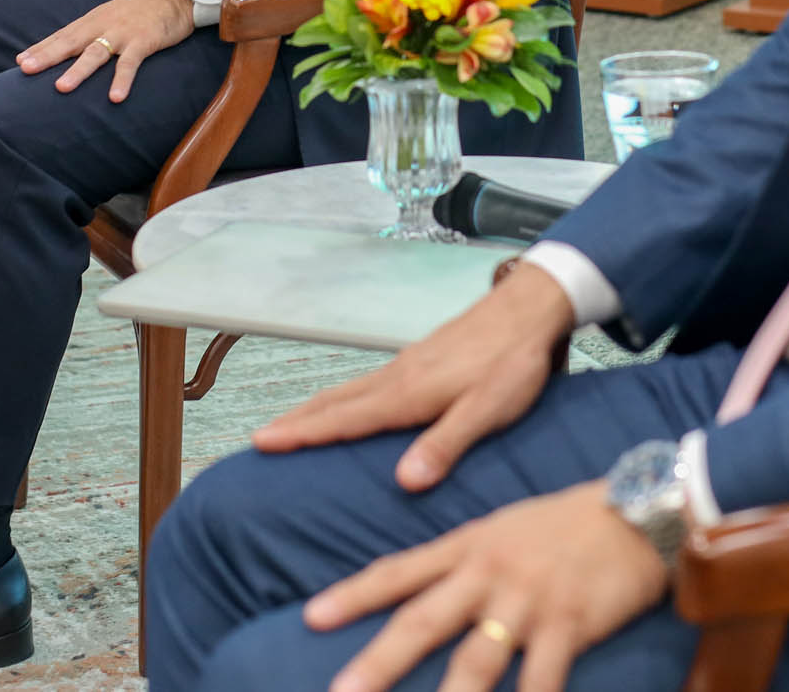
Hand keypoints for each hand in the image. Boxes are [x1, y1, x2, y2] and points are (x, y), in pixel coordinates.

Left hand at [16, 0, 195, 101]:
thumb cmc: (141, 9)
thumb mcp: (111, 16)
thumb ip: (92, 33)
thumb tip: (71, 50)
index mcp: (93, 21)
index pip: (62, 36)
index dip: (41, 48)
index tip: (20, 61)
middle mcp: (102, 26)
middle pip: (70, 43)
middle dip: (47, 56)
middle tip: (26, 69)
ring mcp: (122, 34)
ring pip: (96, 53)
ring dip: (78, 71)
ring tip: (61, 88)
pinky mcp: (143, 41)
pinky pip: (130, 63)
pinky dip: (122, 80)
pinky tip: (115, 97)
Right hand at [255, 262, 573, 490]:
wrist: (529, 308)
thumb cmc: (512, 363)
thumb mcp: (487, 411)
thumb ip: (446, 444)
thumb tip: (404, 481)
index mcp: (407, 393)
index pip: (344, 419)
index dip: (302, 433)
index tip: (263, 442)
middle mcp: (397, 376)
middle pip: (335, 402)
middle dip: (297, 421)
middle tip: (259, 438)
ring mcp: (407, 364)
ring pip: (349, 390)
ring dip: (315, 408)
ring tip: (291, 424)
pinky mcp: (420, 358)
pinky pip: (367, 383)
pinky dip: (343, 397)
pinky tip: (349, 404)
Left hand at [307, 482, 669, 691]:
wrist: (636, 510)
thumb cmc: (564, 525)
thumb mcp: (500, 529)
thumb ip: (457, 561)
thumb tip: (413, 587)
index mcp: (467, 547)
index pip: (399, 572)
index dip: (355, 595)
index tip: (313, 617)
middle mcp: (488, 573)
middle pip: (423, 622)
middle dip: (379, 662)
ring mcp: (527, 601)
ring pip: (476, 659)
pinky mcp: (569, 625)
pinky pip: (542, 680)